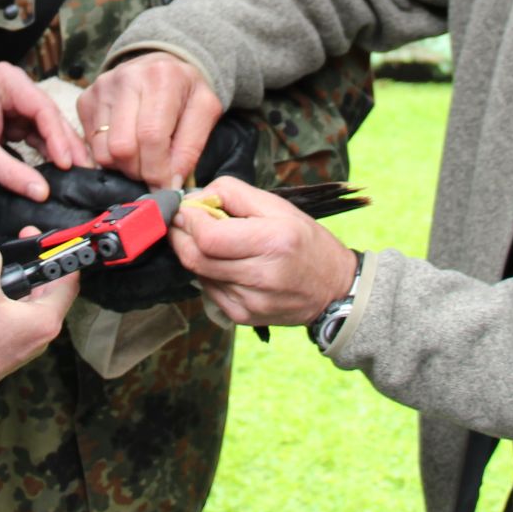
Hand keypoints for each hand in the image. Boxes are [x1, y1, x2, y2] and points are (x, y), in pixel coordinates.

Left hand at [0, 62, 93, 200]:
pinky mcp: (11, 118)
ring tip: (78, 173)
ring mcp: (14, 102)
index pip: (43, 109)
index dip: (59, 137)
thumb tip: (42, 193)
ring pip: (45, 127)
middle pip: (49, 117)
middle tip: (85, 171)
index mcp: (7, 82)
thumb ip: (10, 173)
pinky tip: (59, 168)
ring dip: (59, 149)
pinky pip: (34, 134)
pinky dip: (45, 151)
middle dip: (65, 144)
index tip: (69, 164)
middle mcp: (15, 86)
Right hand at [0, 243, 76, 417]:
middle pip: (45, 292)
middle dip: (30, 267)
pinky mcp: (1, 353)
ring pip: (24, 307)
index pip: (69, 281)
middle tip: (15, 250)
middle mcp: (38, 337)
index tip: (44, 241)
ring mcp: (20, 347)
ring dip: (11, 286)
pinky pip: (8, 321)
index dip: (59, 253)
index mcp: (44, 321)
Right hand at [77, 51, 222, 188]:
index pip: (151, 136)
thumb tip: (170, 183)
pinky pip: (90, 146)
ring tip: (141, 157)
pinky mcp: (85, 100)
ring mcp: (101, 88)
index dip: (157, 170)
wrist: (162, 64)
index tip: (165, 186)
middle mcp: (126, 78)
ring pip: (102, 151)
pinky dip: (109, 156)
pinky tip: (127, 144)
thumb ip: (191, 147)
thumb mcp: (205, 111)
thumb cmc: (186, 91)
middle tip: (153, 171)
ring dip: (123, 166)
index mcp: (161, 77)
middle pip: (122, 147)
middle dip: (139, 171)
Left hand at [167, 176, 354, 324]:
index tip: (186, 208)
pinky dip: (206, 273)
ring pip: (198, 274)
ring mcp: (251, 302)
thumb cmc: (305, 241)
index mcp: (273, 242)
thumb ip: (234, 194)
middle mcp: (262, 276)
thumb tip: (195, 198)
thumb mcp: (278, 205)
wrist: (333, 289)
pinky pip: (208, 291)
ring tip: (208, 239)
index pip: (209, 237)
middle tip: (181, 221)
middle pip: (196, 258)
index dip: (189, 220)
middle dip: (180, 236)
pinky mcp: (243, 317)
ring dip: (193, 253)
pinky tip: (222, 263)